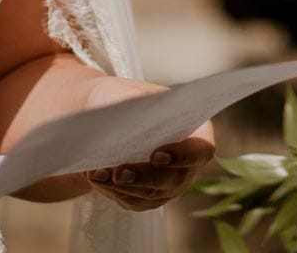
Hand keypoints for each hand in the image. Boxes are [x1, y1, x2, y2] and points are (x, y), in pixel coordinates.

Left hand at [79, 78, 215, 211]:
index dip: (183, 156)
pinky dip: (113, 192)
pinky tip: (95, 177)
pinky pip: (134, 201)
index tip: (156, 155)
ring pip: (151, 195)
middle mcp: (188, 163)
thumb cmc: (121, 99)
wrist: (104, 118)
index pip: (201, 149)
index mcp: (195, 130)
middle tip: (119, 173)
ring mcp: (170, 183)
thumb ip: (131, 106)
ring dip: (122, 187)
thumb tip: (125, 122)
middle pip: (174, 179)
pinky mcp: (149, 197)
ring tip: (96, 173)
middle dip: (144, 178)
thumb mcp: (126, 95)